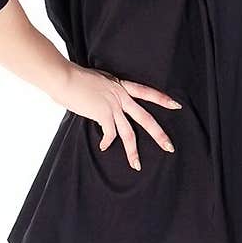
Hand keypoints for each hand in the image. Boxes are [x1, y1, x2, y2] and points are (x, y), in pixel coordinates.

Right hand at [60, 63, 182, 171]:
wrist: (65, 77)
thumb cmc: (75, 77)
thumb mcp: (97, 81)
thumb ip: (105, 91)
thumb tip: (102, 101)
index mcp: (121, 85)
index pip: (147, 92)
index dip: (162, 99)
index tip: (176, 105)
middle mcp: (120, 96)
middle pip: (145, 118)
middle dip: (159, 134)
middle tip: (170, 147)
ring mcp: (112, 106)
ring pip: (128, 133)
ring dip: (132, 152)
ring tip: (137, 165)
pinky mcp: (102, 114)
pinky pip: (109, 134)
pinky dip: (107, 142)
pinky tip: (104, 147)